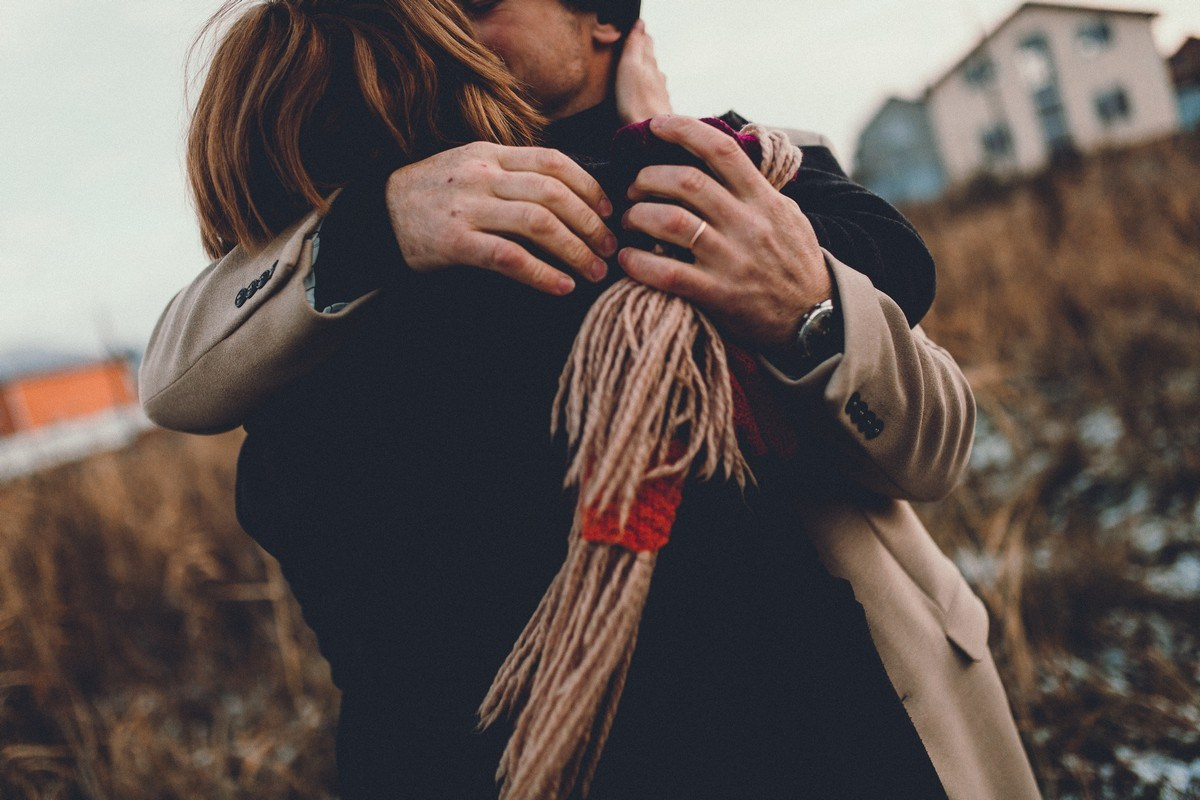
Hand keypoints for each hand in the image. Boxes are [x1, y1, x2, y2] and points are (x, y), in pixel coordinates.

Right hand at [385, 142, 616, 295]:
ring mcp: (468, 207)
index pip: (554, 161)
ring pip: (539, 223)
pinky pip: (510, 257)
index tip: (609, 211)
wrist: (375, 216)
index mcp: (491, 154)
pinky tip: (562, 287)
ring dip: (575, 250)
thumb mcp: (470, 169)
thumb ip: (512, 175)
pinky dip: (543, 274)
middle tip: (609, 249)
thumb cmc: (432, 198)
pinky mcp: (455, 242)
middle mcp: (482, 175)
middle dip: (591, 223)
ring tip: (594, 272)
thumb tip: (568, 197)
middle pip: (554, 193)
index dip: (590, 187)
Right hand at [614, 20, 671, 124]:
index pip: (646, 44)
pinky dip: (647, 88)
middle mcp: (657, 79)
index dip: (640, 35)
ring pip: (653, 77)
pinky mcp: (656, 111)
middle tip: (639, 42)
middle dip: (644, 51)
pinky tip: (643, 93)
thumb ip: (634, 45)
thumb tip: (640, 25)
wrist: (648, 134)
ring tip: (640, 66)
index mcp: (650, 65)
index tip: (638, 28)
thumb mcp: (630, 65)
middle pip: (650, 60)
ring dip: (646, 69)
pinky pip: (652, 94)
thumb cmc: (637, 102)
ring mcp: (658, 95)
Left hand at [618, 115, 831, 348]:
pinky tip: (627, 259)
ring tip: (629, 220)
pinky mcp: (719, 295)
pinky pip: (668, 273)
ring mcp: (732, 260)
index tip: (655, 126)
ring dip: (638, 216)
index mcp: (763, 200)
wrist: (816, 319)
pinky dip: (639, 263)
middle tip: (634, 188)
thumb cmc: (795, 264)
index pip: (721, 151)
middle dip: (648, 178)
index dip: (684, 130)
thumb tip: (722, 160)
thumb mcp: (787, 216)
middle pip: (686, 182)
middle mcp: (748, 224)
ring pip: (671, 221)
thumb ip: (755, 190)